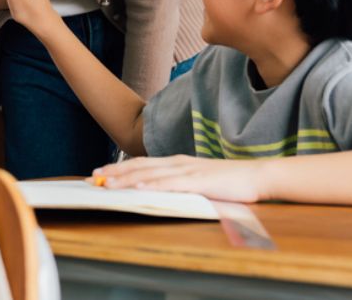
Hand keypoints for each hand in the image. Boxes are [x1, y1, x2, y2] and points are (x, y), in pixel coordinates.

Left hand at [91, 155, 266, 203]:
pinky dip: (153, 185)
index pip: (142, 163)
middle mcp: (178, 163)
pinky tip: (139, 188)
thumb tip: (159, 189)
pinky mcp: (199, 181)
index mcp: (177, 162)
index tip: (100, 172)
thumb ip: (179, 182)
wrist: (258, 175)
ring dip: (127, 179)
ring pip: (151, 174)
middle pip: (140, 166)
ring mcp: (188, 171)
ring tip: (108, 183)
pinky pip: (172, 184)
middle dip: (115, 171)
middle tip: (94, 177)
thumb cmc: (229, 181)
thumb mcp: (198, 180)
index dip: (120, 167)